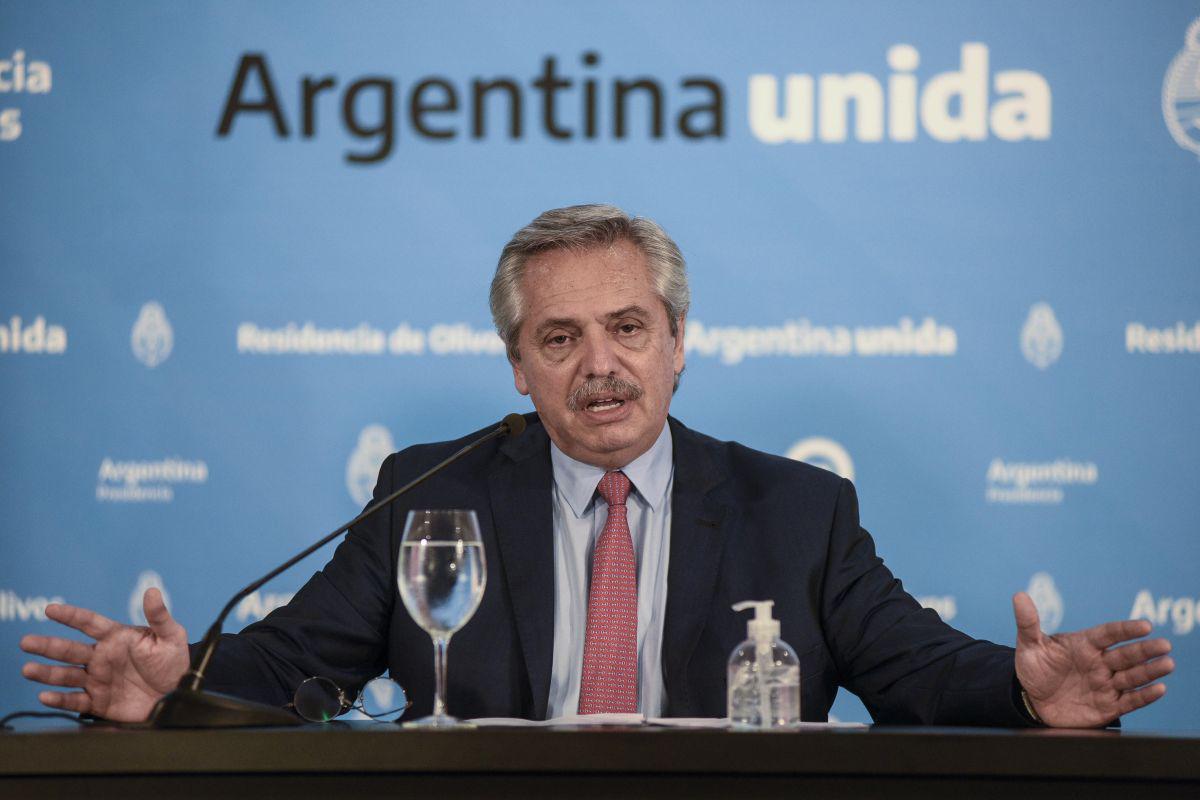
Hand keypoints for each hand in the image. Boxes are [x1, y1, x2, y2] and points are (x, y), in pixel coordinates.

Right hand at [19, 588, 189, 722]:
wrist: (178, 693)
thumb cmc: (174, 661)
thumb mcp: (171, 636)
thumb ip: (159, 616)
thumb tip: (152, 591)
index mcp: (116, 638)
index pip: (89, 623)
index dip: (70, 616)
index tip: (50, 609)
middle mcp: (102, 658)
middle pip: (69, 650)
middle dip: (47, 645)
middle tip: (26, 642)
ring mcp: (98, 680)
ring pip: (66, 675)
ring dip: (46, 672)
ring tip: (28, 670)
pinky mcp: (98, 702)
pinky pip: (74, 701)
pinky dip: (59, 700)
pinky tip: (45, 696)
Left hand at [1012, 591, 1173, 726]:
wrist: (1030, 700)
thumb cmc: (1033, 668)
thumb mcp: (1028, 645)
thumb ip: (1028, 622)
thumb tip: (1019, 595)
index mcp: (1083, 645)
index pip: (1108, 634)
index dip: (1125, 629)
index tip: (1144, 625)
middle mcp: (1099, 663)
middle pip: (1126, 655)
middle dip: (1145, 650)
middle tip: (1164, 645)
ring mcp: (1105, 684)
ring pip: (1132, 676)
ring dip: (1150, 671)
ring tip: (1167, 664)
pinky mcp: (1107, 706)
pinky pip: (1130, 700)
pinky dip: (1145, 696)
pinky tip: (1159, 689)